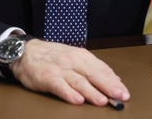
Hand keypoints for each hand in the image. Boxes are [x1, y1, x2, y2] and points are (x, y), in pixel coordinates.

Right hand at [10, 39, 129, 105]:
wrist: (27, 51)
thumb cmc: (53, 56)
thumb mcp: (75, 57)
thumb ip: (93, 68)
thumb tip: (114, 79)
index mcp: (81, 56)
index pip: (102, 69)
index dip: (114, 81)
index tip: (124, 92)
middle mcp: (72, 61)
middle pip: (93, 74)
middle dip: (108, 86)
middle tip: (119, 96)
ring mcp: (60, 70)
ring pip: (79, 81)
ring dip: (91, 91)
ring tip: (102, 100)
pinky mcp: (47, 78)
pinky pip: (60, 86)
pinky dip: (69, 93)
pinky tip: (77, 100)